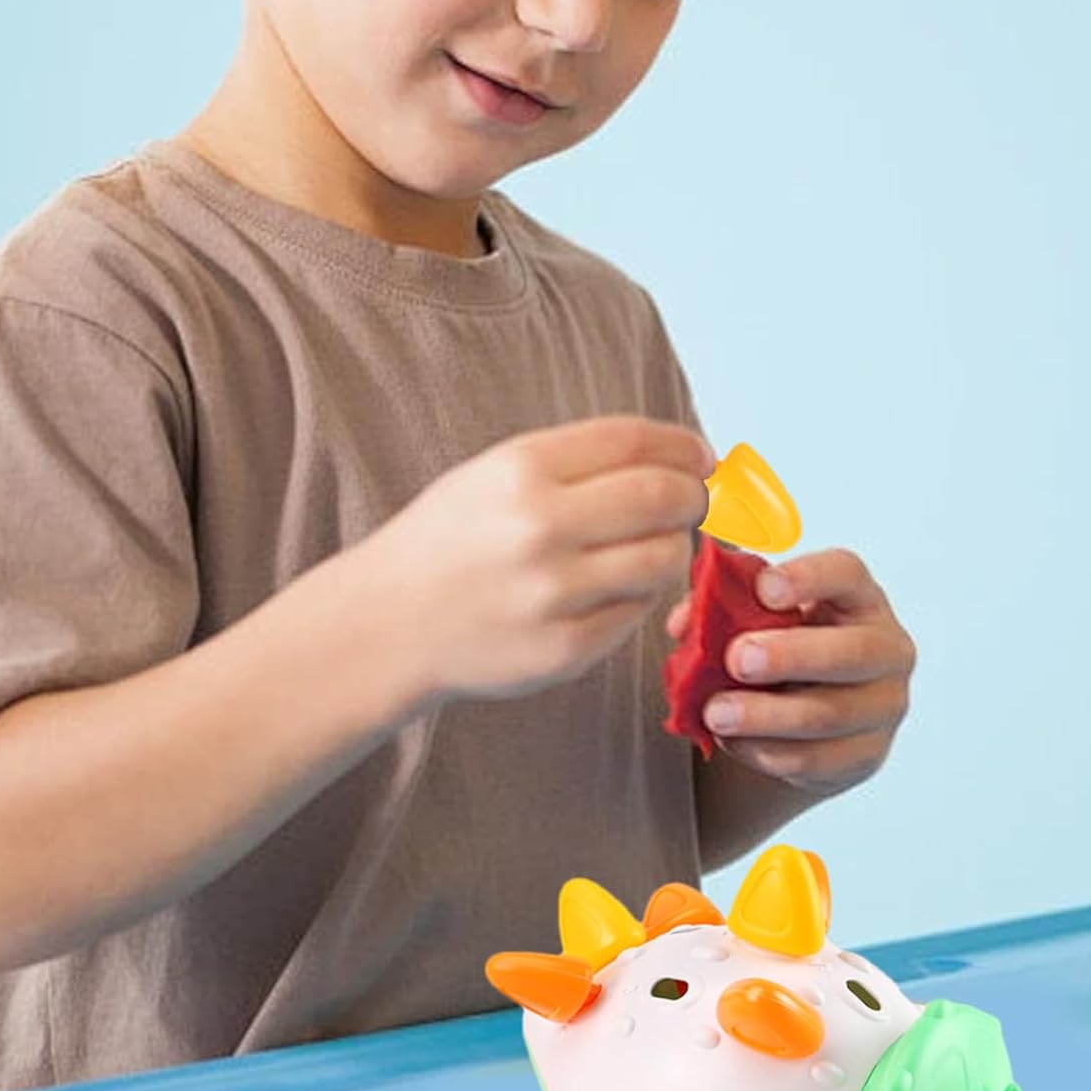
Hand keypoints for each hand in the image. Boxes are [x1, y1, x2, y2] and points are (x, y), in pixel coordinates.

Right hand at [375, 416, 713, 702]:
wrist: (389, 623)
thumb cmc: (449, 543)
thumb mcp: (495, 475)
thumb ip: (578, 463)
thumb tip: (677, 458)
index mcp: (521, 469)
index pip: (638, 441)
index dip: (685, 446)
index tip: (701, 457)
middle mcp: (539, 528)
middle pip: (664, 498)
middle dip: (694, 497)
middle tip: (695, 502)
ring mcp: (553, 594)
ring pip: (662, 560)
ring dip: (673, 549)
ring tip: (652, 548)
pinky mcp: (565, 649)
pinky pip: (636, 613)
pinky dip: (638, 597)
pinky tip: (612, 590)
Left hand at [665, 548, 915, 798]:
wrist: (794, 719)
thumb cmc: (774, 649)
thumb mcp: (750, 620)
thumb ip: (716, 609)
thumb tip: (682, 622)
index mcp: (857, 597)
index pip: (846, 574)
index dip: (809, 577)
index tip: (764, 589)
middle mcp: (885, 649)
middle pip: (851, 651)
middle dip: (791, 656)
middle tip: (736, 660)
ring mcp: (882, 706)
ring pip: (830, 714)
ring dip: (768, 715)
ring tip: (717, 713)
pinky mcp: (866, 755)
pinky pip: (818, 760)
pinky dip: (769, 752)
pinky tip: (734, 742)